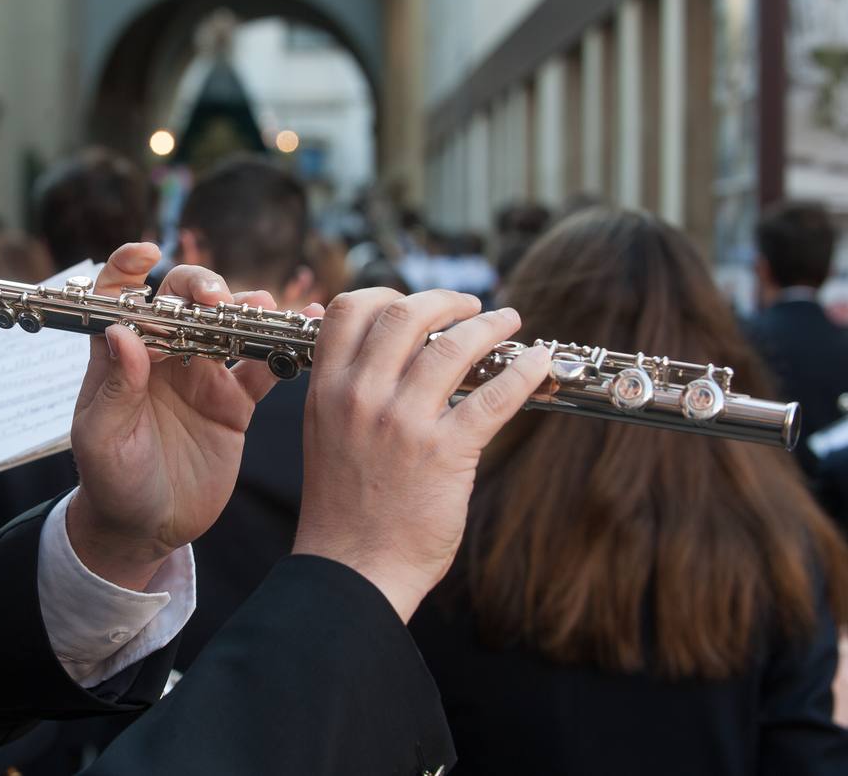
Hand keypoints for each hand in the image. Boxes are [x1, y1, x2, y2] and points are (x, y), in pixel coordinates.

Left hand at [67, 242, 322, 589]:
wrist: (147, 528)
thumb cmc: (111, 481)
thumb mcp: (102, 437)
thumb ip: (116, 386)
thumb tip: (122, 332)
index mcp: (124, 355)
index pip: (121, 294)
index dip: (130, 267)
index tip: (147, 255)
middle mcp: (166, 354)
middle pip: (186, 300)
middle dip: (203, 287)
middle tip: (217, 300)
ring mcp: (204, 375)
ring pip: (231, 325)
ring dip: (248, 310)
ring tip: (262, 310)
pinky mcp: (236, 402)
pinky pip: (265, 366)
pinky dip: (285, 347)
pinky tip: (306, 330)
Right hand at [293, 288, 550, 620]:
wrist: (352, 569)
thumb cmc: (342, 509)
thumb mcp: (326, 435)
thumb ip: (346, 392)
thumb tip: (385, 357)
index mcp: (327, 390)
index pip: (348, 309)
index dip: (386, 294)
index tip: (413, 301)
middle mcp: (360, 396)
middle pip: (405, 314)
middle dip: (445, 301)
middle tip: (471, 306)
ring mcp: (402, 422)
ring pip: (453, 346)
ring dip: (490, 325)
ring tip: (509, 323)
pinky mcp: (445, 452)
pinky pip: (494, 395)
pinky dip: (523, 372)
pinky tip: (537, 364)